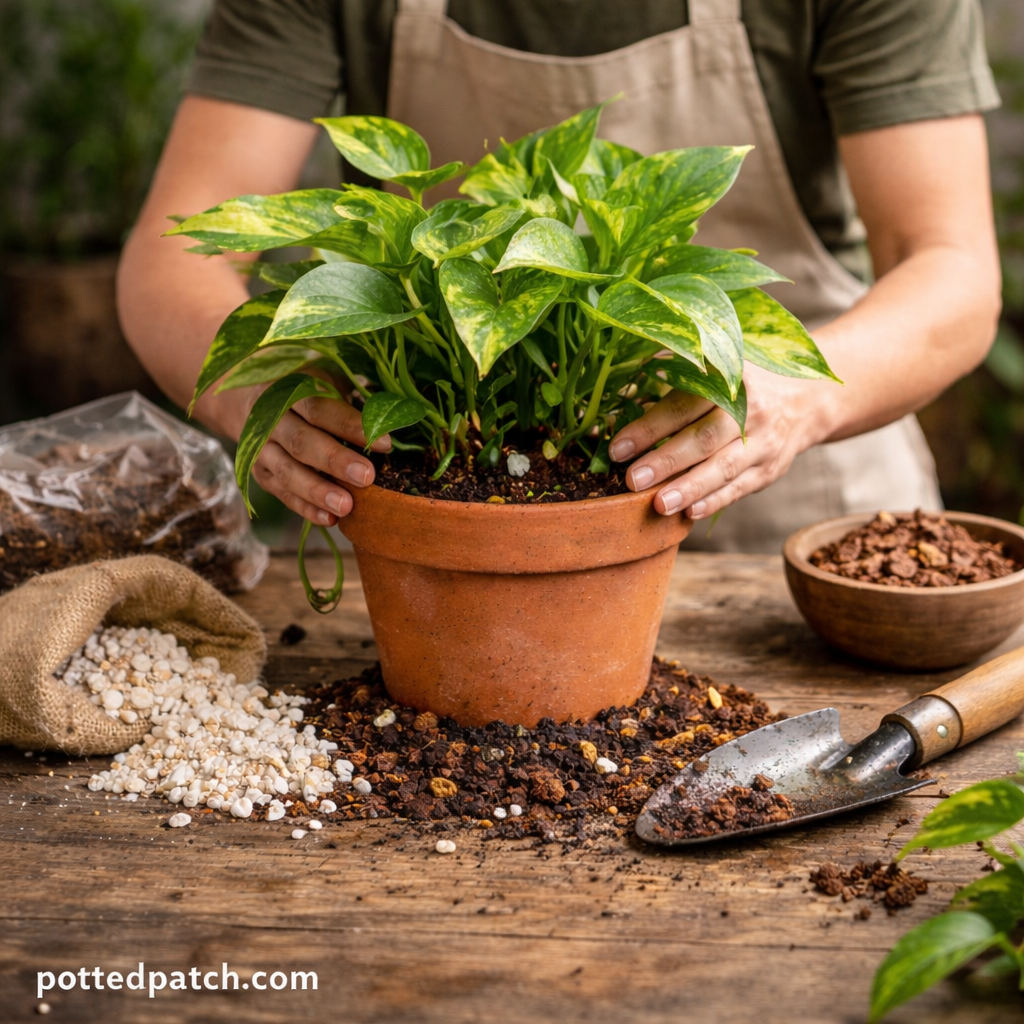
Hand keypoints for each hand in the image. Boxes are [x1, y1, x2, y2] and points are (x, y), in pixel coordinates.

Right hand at [240, 387, 389, 526]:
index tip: (384, 444)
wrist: (250, 400)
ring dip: (317, 491)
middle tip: (367, 477)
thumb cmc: (307, 395)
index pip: (320, 409)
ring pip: (287, 472)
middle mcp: (271, 420)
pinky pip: (283, 494)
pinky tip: (330, 519)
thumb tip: (391, 423)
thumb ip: (353, 402)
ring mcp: (261, 449)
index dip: (351, 426)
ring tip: (346, 506)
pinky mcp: (260, 474)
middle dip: (335, 461)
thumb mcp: (327, 384)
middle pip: (301, 442)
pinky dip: (306, 509)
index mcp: (291, 392)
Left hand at [608, 365, 827, 517]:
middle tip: (632, 480)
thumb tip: (617, 403)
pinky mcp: (770, 469)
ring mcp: (764, 442)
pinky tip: (688, 513)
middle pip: (704, 438)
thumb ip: (670, 382)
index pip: (684, 404)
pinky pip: (740, 489)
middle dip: (666, 461)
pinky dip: (714, 501)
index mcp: (728, 379)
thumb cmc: (737, 386)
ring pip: (723, 468)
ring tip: (658, 505)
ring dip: (689, 488)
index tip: (618, 448)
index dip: (649, 427)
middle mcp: (750, 410)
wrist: (803, 399)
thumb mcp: (713, 371)